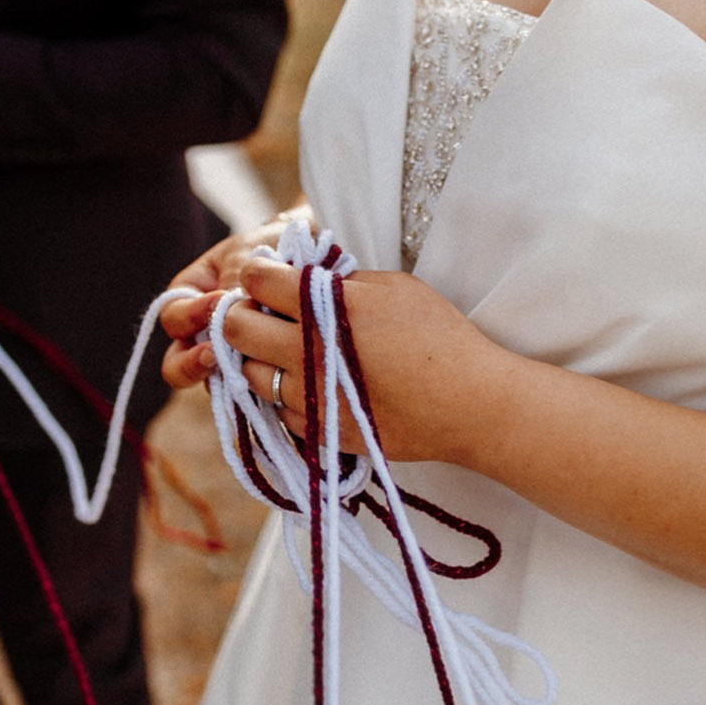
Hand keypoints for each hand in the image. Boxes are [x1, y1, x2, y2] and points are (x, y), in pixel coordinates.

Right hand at [159, 214, 299, 388]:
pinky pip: (248, 387)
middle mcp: (203, 332)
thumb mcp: (246, 255)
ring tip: (250, 364)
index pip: (173, 318)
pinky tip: (274, 374)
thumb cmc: (270, 245)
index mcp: (190, 297)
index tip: (222, 300)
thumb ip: (232, 284)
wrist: (310, 253)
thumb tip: (225, 320)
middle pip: (177, 363)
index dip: (190, 315)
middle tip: (214, 356)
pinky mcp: (258, 370)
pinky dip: (257, 383)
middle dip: (190, 364)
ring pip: (213, 381)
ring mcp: (229, 354)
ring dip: (228, 374)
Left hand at [220, 257, 502, 463]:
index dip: (256, 272)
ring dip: (258, 357)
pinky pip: (281, 411)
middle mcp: (307, 352)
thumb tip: (301, 276)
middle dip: (239, 313)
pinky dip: (288, 396)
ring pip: (249, 374)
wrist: (470, 403)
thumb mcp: (393, 287)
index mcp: (324, 307)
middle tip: (260, 312)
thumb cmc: (440, 335)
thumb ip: (340, 280)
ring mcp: (310, 397)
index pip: (257, 279)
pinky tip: (314, 385)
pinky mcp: (320, 431)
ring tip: (285, 351)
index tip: (266, 275)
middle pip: (235, 328)